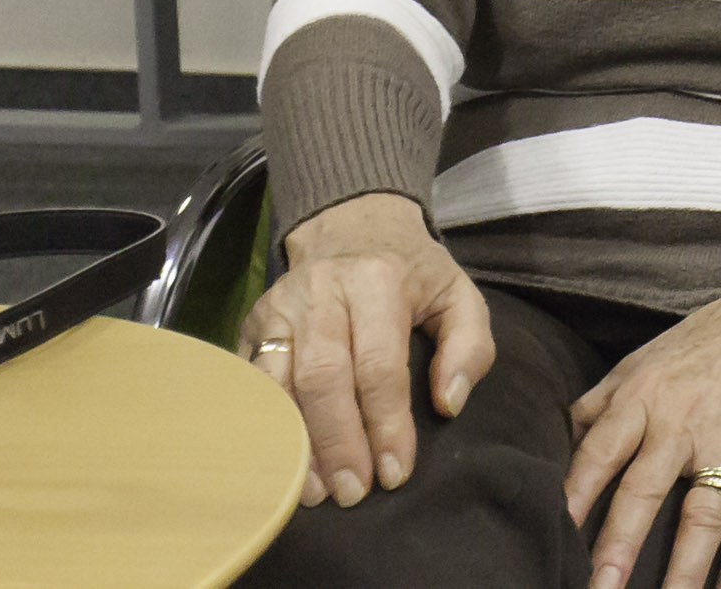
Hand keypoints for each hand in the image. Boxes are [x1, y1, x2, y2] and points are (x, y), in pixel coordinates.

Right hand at [248, 190, 498, 509]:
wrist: (352, 227)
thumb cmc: (412, 272)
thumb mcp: (458, 294)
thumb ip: (470, 345)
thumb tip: (450, 403)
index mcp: (377, 281)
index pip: (379, 365)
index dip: (387, 424)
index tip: (395, 473)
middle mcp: (322, 292)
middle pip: (323, 379)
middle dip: (339, 443)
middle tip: (353, 492)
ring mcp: (278, 309)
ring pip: (279, 385)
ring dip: (295, 444)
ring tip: (314, 493)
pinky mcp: (250, 327)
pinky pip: (250, 386)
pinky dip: (264, 428)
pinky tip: (279, 465)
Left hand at [560, 241, 720, 588]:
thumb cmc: (716, 333)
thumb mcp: (648, 354)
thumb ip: (603, 400)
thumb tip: (560, 440)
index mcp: (644, 395)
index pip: (597, 455)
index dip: (572, 498)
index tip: (546, 537)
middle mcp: (681, 421)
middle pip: (643, 492)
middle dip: (617, 546)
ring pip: (701, 515)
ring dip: (683, 569)